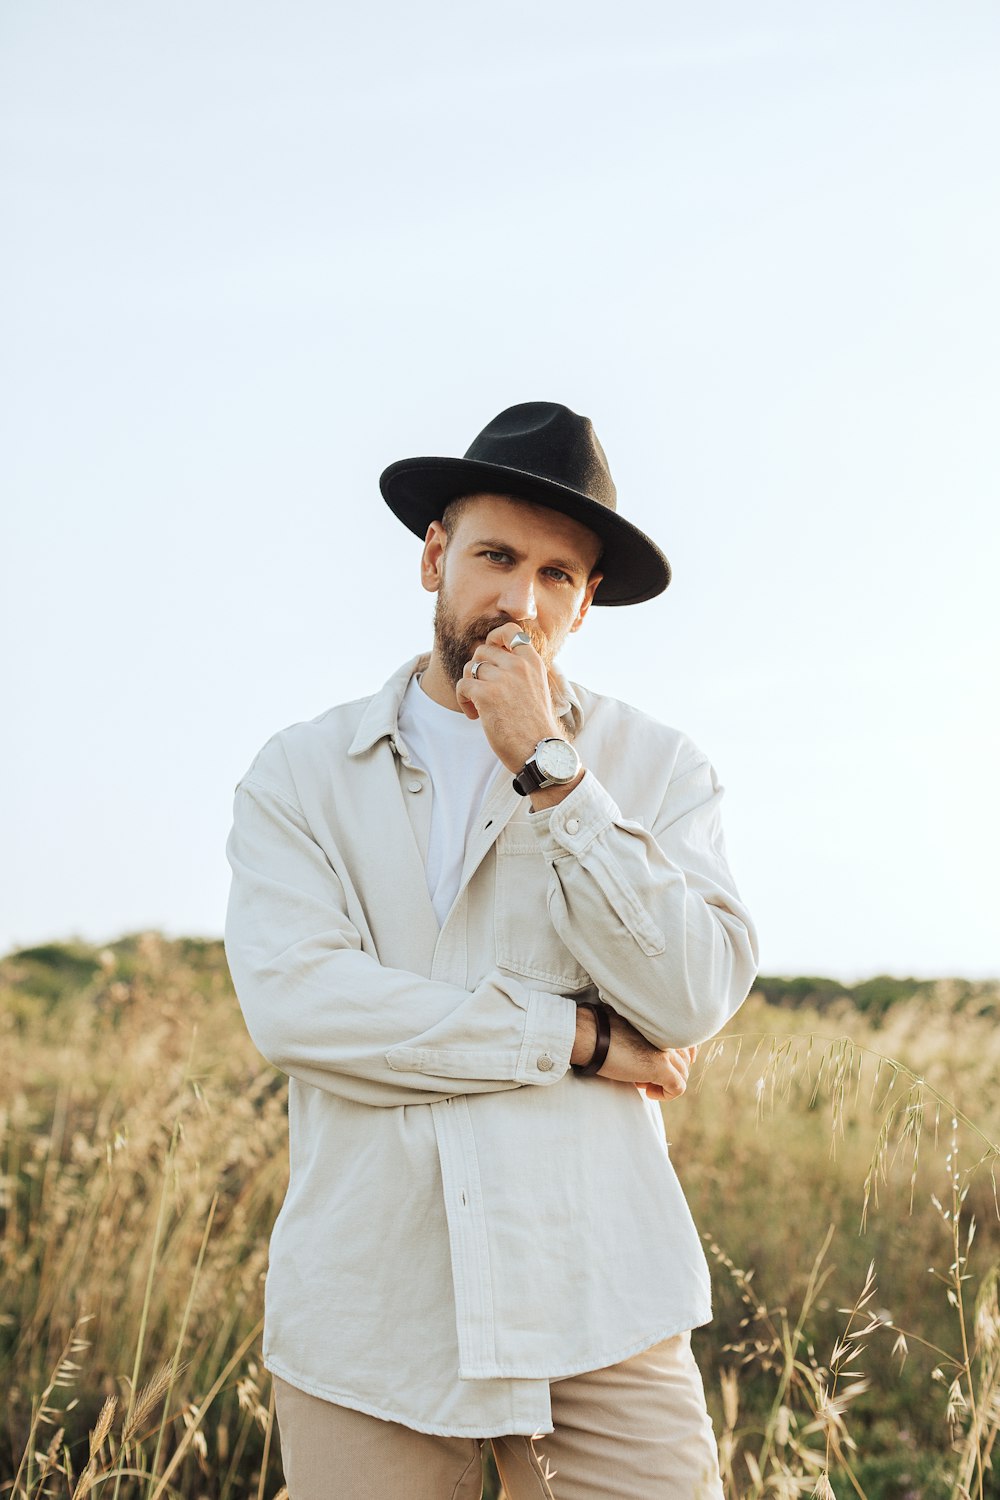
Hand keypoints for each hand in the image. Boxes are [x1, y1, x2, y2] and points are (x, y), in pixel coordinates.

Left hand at [454, 624, 563, 772]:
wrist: (540, 752)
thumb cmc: (536, 726)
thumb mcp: (536, 688)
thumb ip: (520, 671)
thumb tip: (493, 656)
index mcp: (533, 662)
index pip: (510, 631)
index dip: (494, 638)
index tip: (490, 656)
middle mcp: (518, 666)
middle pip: (482, 651)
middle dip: (476, 669)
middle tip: (482, 690)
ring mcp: (502, 679)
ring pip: (470, 668)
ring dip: (469, 686)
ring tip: (479, 706)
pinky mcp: (486, 695)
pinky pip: (462, 686)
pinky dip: (463, 701)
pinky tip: (475, 715)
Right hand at [572, 1007, 696, 1100]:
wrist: (590, 1036)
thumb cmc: (602, 1031)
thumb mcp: (631, 1029)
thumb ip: (647, 1036)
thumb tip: (650, 1053)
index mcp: (663, 1023)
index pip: (687, 1044)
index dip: (674, 1058)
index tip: (657, 1064)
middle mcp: (669, 1034)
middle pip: (684, 1061)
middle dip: (667, 1071)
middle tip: (642, 1074)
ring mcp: (667, 1050)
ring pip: (682, 1074)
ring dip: (663, 1082)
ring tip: (640, 1080)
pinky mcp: (661, 1067)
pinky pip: (678, 1088)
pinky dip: (665, 1094)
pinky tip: (647, 1091)